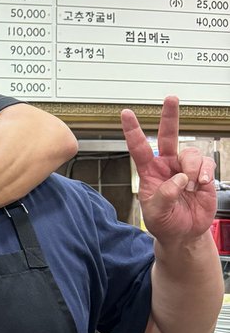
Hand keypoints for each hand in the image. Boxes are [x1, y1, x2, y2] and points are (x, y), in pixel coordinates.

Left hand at [121, 96, 216, 244]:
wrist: (184, 234)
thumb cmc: (165, 223)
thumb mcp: (156, 213)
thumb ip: (164, 196)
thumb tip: (179, 179)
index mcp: (149, 172)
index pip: (139, 147)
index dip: (132, 130)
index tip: (126, 114)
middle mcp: (167, 165)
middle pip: (168, 135)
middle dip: (169, 116)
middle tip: (171, 99)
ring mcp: (185, 168)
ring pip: (190, 153)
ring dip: (192, 168)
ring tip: (192, 186)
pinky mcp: (203, 174)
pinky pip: (207, 164)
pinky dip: (205, 173)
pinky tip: (202, 185)